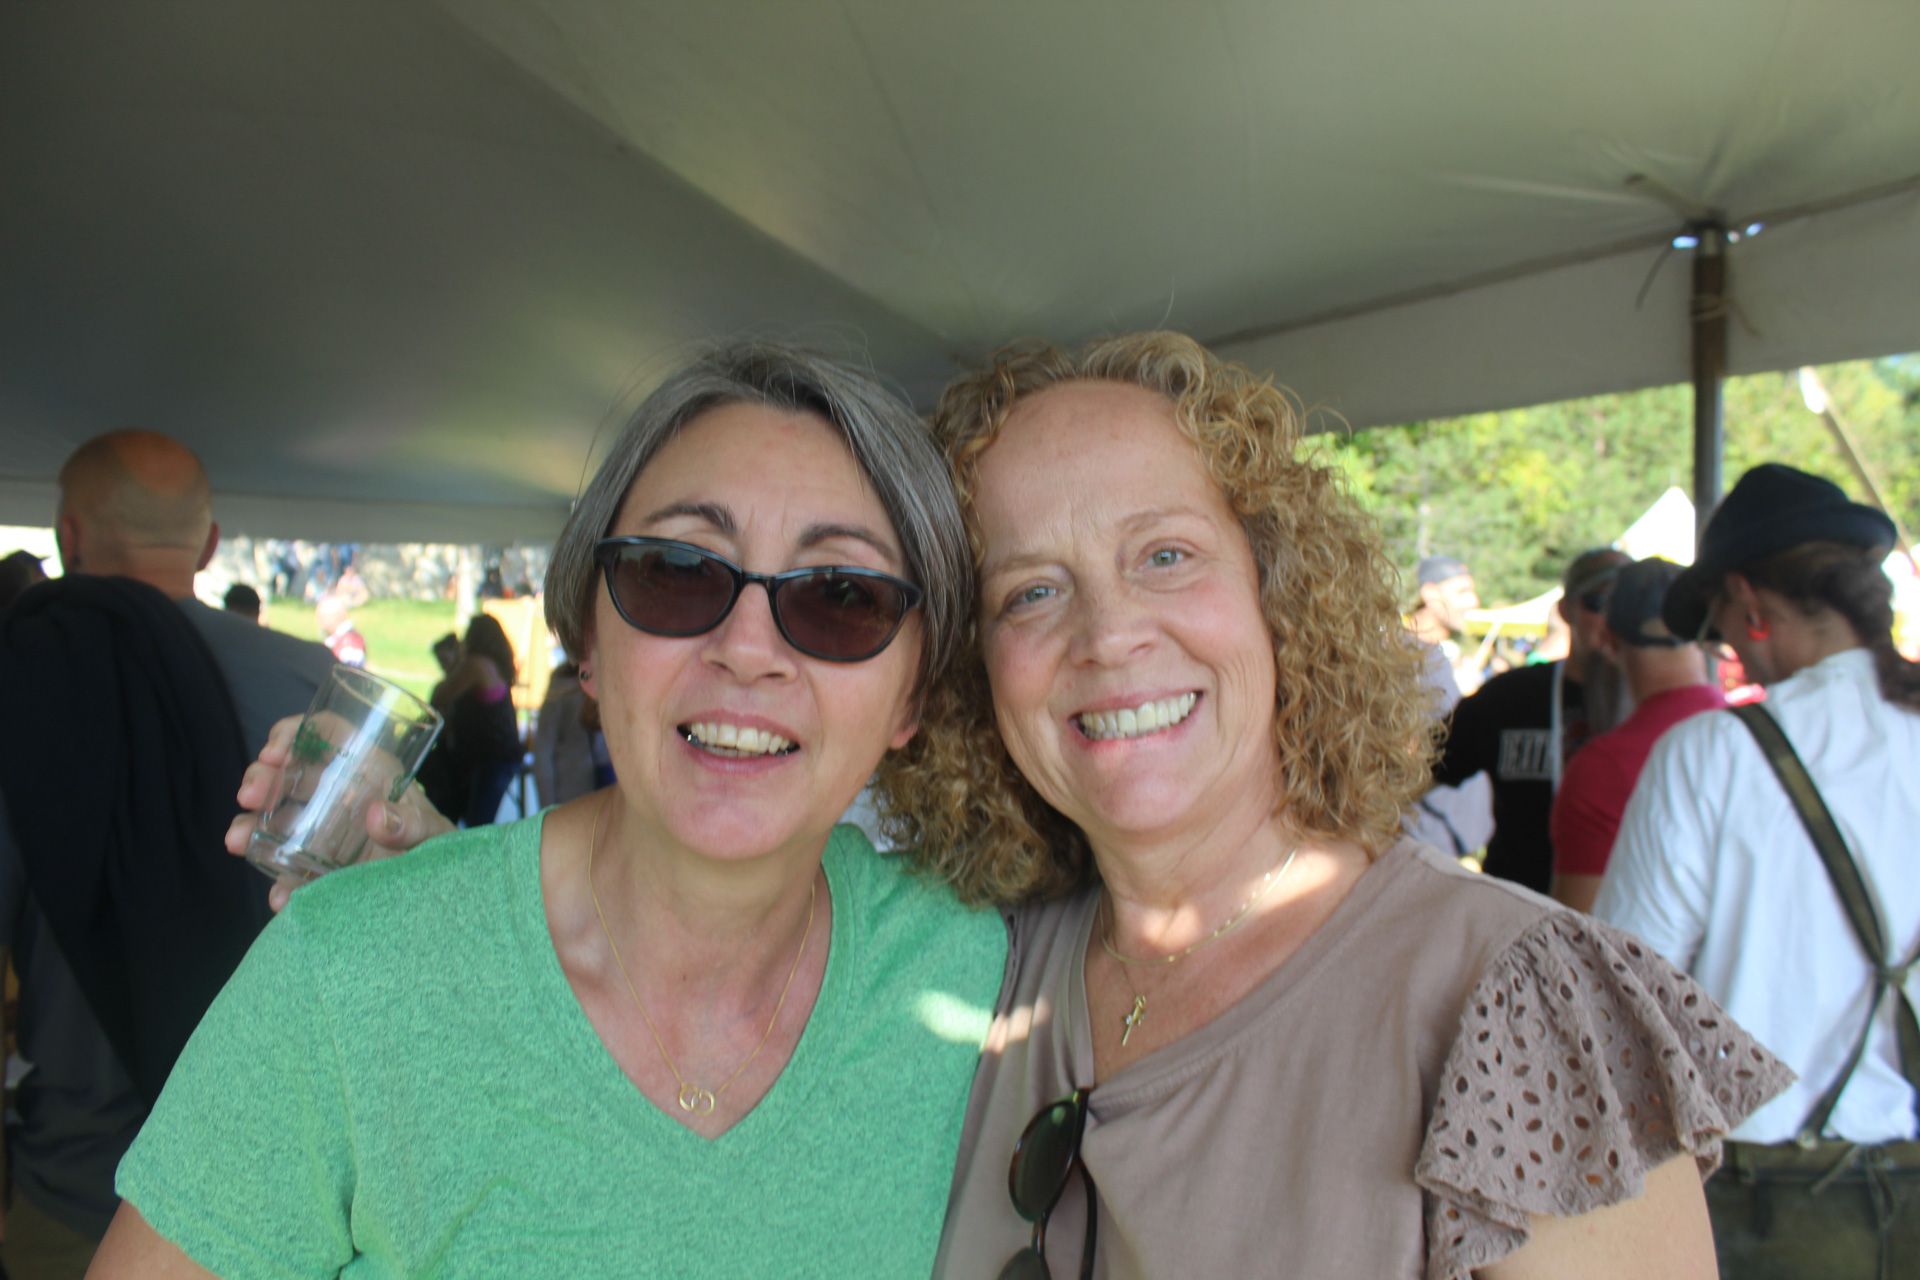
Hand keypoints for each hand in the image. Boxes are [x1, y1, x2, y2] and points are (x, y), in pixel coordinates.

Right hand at [226, 715, 454, 911]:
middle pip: (290, 771)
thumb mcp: (433, 831)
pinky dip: (279, 881)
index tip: (274, 752)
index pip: (327, 734)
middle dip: (262, 778)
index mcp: (368, 769)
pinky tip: (278, 897)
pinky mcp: (319, 864)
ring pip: (275, 815)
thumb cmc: (438, 845)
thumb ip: (413, 824)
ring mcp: (323, 829)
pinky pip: (289, 867)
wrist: (444, 887)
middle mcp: (339, 793)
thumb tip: (376, 816)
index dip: (294, 733)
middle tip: (249, 797)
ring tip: (238, 842)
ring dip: (250, 825)